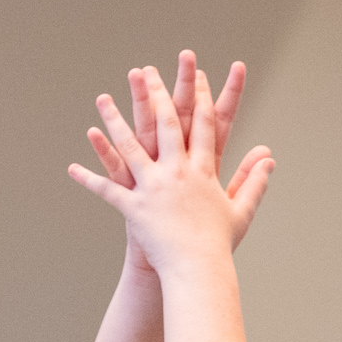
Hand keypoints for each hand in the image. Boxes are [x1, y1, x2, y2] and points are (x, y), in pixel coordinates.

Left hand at [70, 62, 273, 272]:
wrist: (199, 270)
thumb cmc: (219, 243)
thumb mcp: (240, 210)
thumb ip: (253, 181)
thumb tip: (269, 158)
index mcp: (203, 170)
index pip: (202, 125)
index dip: (201, 97)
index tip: (198, 75)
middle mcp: (177, 172)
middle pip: (165, 124)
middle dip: (156, 94)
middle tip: (146, 71)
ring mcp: (153, 188)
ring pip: (130, 146)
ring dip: (114, 120)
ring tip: (103, 98)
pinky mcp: (134, 207)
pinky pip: (107, 189)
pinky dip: (89, 179)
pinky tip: (71, 168)